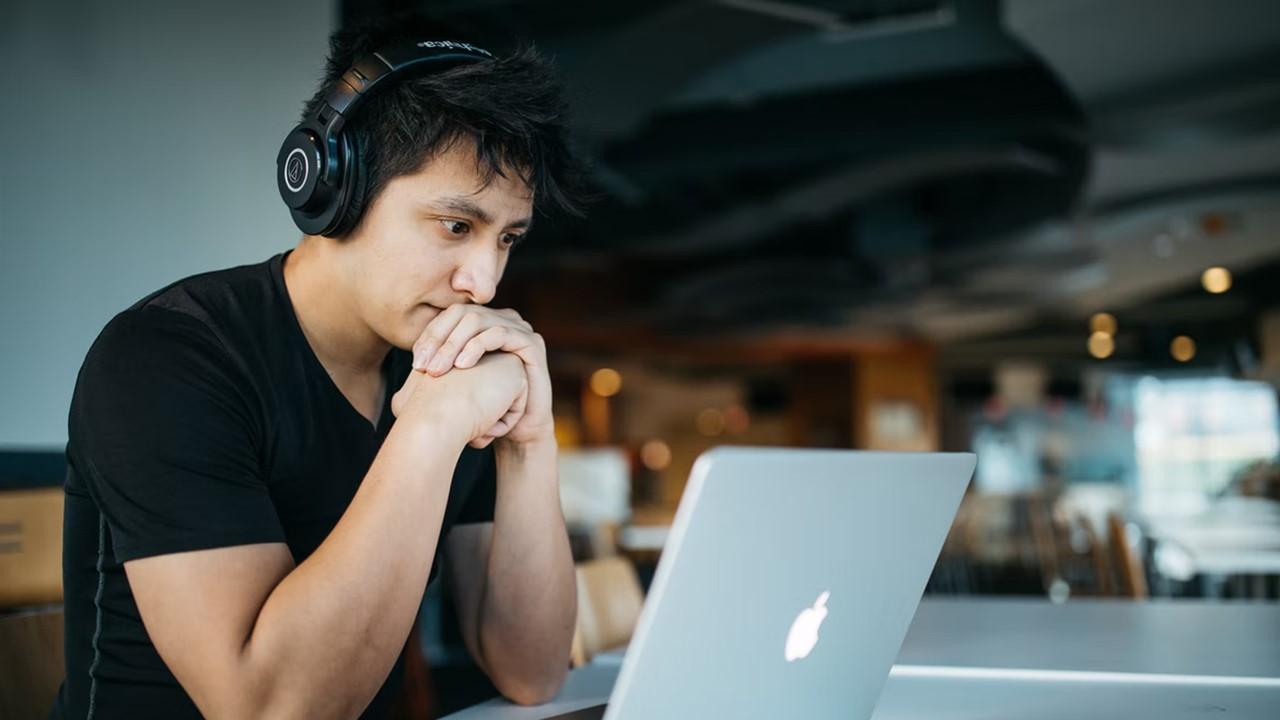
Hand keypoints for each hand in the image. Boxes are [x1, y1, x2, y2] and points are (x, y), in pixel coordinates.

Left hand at [411, 305, 553, 446]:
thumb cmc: (484, 408)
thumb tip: (411, 362)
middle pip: (462, 314)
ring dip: (453, 344)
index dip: (430, 336)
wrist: (517, 430)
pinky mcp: (532, 342)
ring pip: (478, 321)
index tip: (415, 364)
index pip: (449, 316)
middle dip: (439, 340)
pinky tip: (463, 366)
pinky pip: (500, 333)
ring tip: (438, 370)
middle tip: (423, 368)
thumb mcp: (456, 384)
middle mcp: (501, 320)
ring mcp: (519, 328)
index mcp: (483, 324)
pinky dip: (477, 346)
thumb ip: (438, 366)